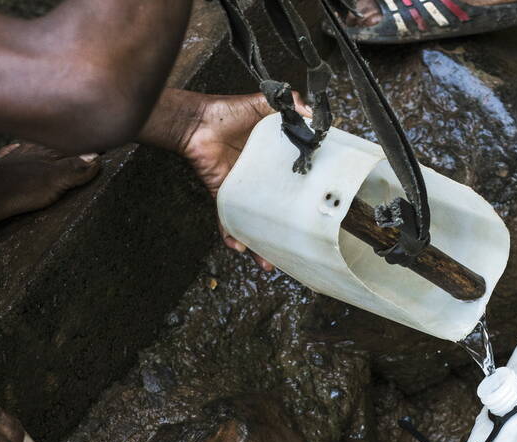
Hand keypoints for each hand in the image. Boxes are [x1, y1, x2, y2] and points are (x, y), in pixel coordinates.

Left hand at [140, 89, 310, 271]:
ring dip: (260, 243)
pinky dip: (230, 233)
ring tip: (269, 262)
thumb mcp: (264, 104)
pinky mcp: (224, 193)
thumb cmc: (228, 112)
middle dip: (284, 229)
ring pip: (253, 220)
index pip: (293, 180)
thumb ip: (289, 104)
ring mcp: (241, 189)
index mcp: (273, 160)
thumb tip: (311, 112)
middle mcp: (259, 178)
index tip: (320, 208)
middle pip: (275, 208)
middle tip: (299, 246)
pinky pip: (227, 218)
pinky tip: (238, 247)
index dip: (305, 193)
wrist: (196, 121)